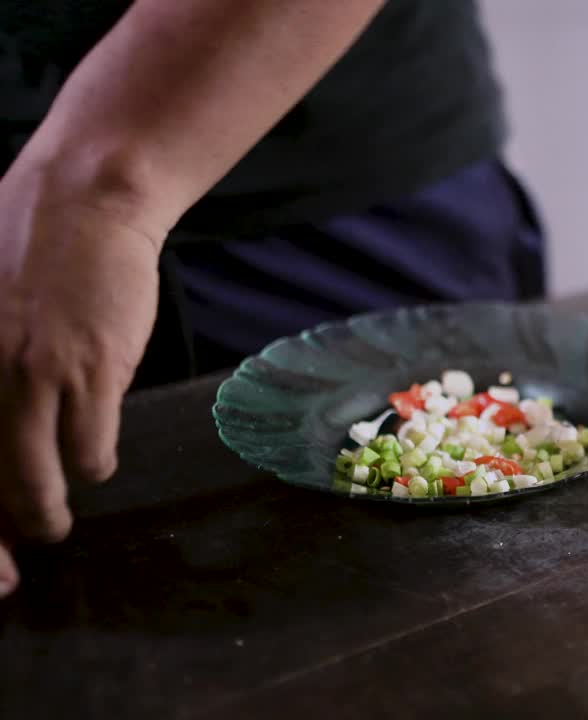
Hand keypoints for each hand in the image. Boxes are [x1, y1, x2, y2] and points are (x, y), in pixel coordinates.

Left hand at [0, 167, 163, 596]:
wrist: (82, 207)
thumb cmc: (17, 262)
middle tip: (10, 568)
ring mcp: (25, 379)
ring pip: (33, 484)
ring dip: (44, 513)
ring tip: (52, 522)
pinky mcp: (85, 374)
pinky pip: (89, 453)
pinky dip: (92, 464)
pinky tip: (93, 457)